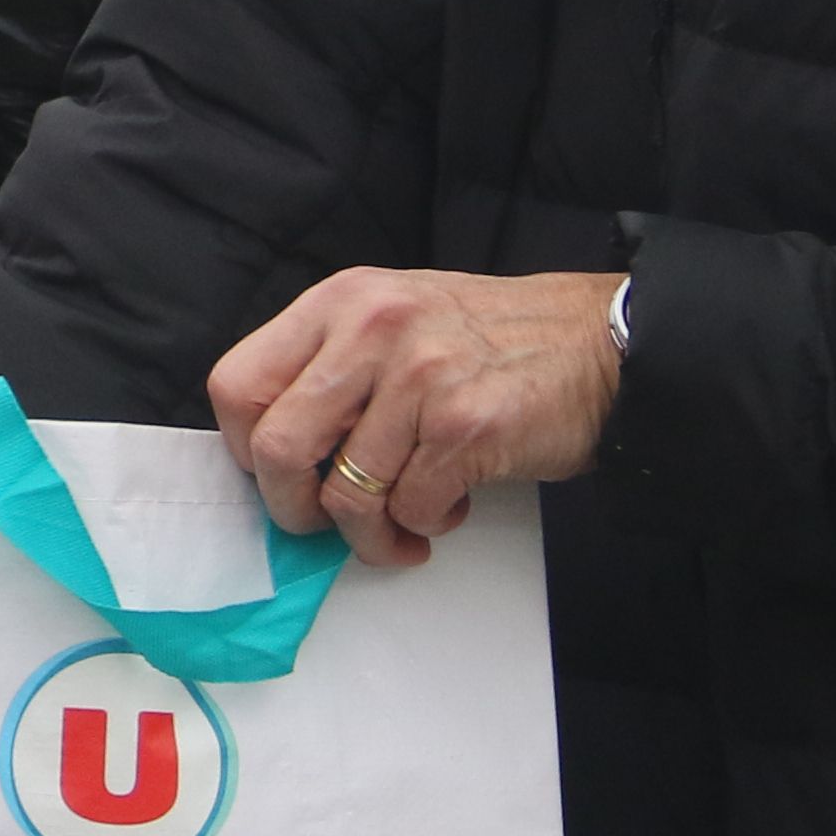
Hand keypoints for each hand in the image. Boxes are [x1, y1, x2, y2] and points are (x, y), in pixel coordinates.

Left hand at [208, 267, 624, 564]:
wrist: (599, 344)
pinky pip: (411, 509)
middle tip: (326, 521)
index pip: (236, 386)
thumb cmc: (487, 343)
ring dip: (371, 533)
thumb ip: (329, 369)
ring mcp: (421, 378)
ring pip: (346, 495)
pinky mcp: (468, 427)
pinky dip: (425, 524)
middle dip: (294, 509)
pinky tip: (452, 501)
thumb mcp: (391, 318)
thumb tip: (271, 460)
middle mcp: (373, 329)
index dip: (244, 448)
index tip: (279, 473)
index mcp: (340, 301)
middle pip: (277, 448)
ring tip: (404, 525)